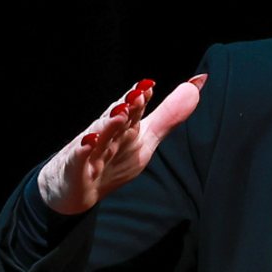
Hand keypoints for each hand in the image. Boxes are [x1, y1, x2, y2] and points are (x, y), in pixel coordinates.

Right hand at [37, 74, 206, 214]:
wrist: (76, 187)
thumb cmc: (113, 157)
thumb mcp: (146, 138)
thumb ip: (169, 114)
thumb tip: (196, 84)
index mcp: (126, 126)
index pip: (135, 110)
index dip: (141, 97)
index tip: (150, 85)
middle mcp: (108, 134)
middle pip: (119, 118)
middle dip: (129, 105)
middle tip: (140, 93)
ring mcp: (91, 150)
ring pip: (100, 135)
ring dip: (109, 124)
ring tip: (120, 112)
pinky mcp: (77, 169)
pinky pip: (80, 159)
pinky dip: (83, 151)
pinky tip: (88, 142)